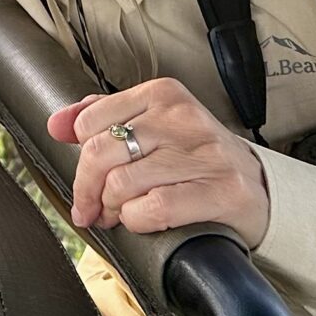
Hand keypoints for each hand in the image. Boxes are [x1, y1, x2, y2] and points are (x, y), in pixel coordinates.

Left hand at [48, 78, 270, 252]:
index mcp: (163, 94)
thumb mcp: (153, 127)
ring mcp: (204, 154)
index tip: (85, 182)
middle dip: (87, 190)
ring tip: (119, 216)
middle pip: (100, 153)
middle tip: (91, 209)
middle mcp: (183, 118)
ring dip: (113, 210)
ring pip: (122, 183)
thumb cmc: (195, 159)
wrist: (259, 189)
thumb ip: (103, 119)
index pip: (89, 123)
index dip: (79, 160)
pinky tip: (145, 220)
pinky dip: (138, 221)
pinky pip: (153, 209)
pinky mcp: (220, 191)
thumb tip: (56, 123)